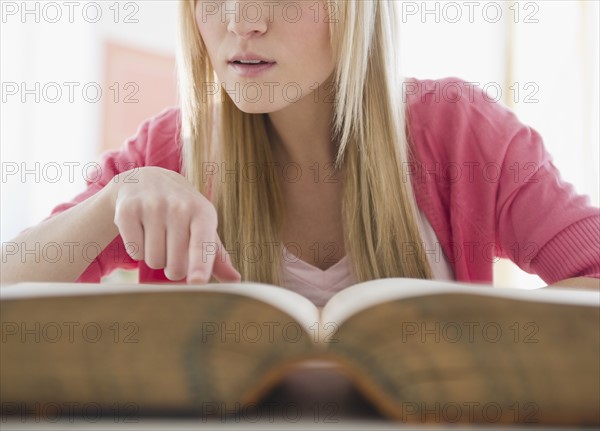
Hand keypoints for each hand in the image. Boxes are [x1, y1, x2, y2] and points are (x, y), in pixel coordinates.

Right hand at [109, 166, 240, 283]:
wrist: (148, 181)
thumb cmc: (183, 213)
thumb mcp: (203, 227)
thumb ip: (217, 256)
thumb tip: (235, 280)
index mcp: (203, 212)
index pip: (202, 244)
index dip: (200, 265)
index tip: (198, 282)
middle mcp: (179, 206)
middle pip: (175, 265)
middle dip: (174, 268)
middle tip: (173, 249)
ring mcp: (152, 205)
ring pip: (154, 261)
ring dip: (156, 258)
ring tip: (158, 237)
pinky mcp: (128, 210)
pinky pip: (135, 252)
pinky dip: (138, 250)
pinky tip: (142, 230)